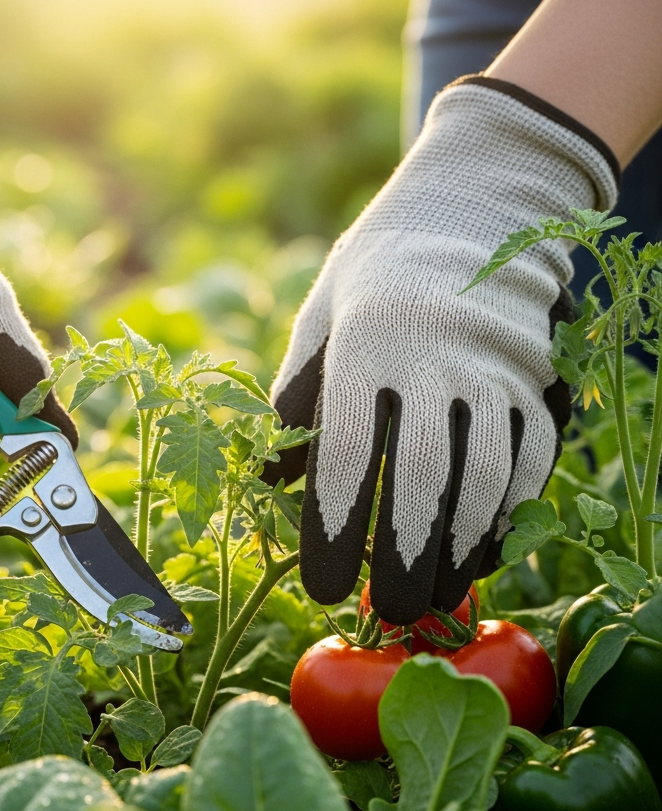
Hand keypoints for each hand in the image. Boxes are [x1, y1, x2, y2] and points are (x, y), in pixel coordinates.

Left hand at [267, 78, 617, 623]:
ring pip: (483, 476)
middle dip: (403, 555)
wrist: (480, 199)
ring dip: (459, 546)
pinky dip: (507, 511)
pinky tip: (484, 551)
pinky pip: (528, 456)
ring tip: (436, 596)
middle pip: (421, 479)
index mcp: (367, 345)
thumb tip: (272, 481)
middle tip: (387, 611)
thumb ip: (298, 393)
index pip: (346, 457)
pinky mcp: (537, 376)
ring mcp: (495, 369)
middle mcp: (435, 361)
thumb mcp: (322, 312)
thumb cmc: (380, 266)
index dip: (334, 531)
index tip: (325, 587)